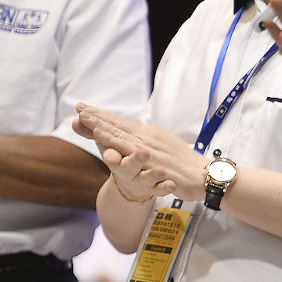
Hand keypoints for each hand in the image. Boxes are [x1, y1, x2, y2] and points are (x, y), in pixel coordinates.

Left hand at [76, 103, 204, 201]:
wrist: (202, 174)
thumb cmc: (181, 161)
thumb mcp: (159, 146)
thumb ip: (140, 141)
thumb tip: (125, 134)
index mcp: (148, 133)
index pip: (120, 121)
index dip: (101, 115)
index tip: (82, 107)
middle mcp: (147, 139)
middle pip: (118, 127)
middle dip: (97, 118)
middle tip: (79, 108)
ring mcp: (151, 152)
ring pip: (123, 139)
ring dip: (105, 130)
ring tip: (88, 122)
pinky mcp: (155, 167)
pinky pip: (134, 159)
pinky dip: (122, 153)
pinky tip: (110, 151)